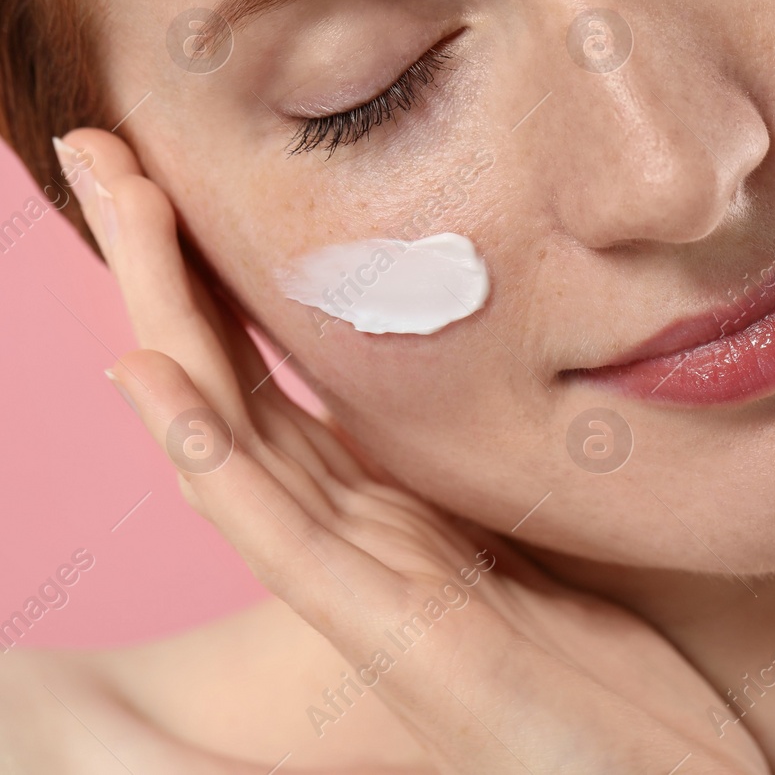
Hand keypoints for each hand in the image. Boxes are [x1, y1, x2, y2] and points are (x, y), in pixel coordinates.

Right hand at [58, 127, 768, 774]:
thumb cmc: (618, 687)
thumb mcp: (547, 553)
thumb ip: (489, 485)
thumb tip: (496, 387)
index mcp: (395, 513)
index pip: (276, 377)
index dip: (215, 276)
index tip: (176, 170)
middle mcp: (362, 539)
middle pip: (231, 379)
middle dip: (163, 260)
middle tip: (99, 143)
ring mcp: (370, 586)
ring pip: (233, 431)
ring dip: (164, 314)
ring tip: (111, 203)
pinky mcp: (402, 635)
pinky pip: (281, 530)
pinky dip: (208, 452)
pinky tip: (150, 374)